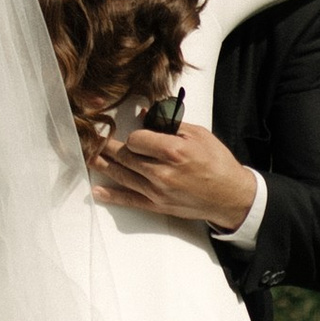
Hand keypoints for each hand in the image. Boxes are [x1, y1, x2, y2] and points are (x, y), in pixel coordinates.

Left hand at [89, 120, 258, 234]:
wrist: (231, 196)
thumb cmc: (217, 163)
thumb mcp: (199, 135)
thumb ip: (169, 124)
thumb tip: (144, 114)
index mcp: (174, 152)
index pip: (137, 140)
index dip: (133, 136)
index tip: (134, 134)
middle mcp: (163, 173)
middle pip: (125, 157)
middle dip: (108, 147)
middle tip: (94, 140)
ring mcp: (158, 192)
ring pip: (122, 176)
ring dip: (103, 166)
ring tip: (89, 157)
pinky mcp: (157, 206)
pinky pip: (129, 200)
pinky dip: (112, 195)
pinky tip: (98, 190)